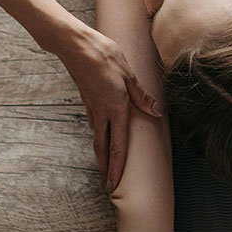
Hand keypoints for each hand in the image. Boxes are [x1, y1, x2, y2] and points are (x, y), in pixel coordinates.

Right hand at [57, 24, 160, 192]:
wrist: (75, 45)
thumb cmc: (103, 55)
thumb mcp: (127, 72)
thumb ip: (141, 95)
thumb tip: (156, 112)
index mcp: (115, 107)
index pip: (117, 145)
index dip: (117, 167)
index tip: (114, 185)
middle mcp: (101, 111)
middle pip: (102, 147)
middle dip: (105, 168)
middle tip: (106, 185)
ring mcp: (91, 105)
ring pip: (96, 135)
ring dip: (101, 153)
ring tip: (105, 164)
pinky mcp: (86, 98)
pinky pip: (93, 122)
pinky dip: (98, 134)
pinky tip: (101, 132)